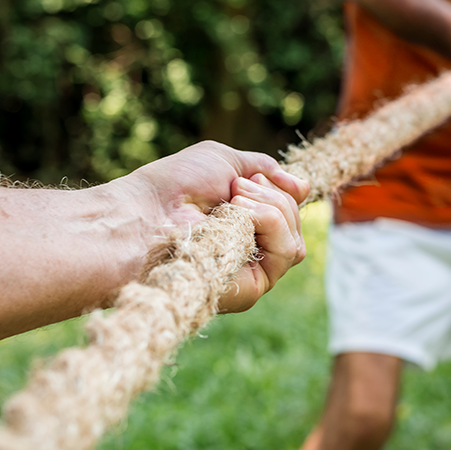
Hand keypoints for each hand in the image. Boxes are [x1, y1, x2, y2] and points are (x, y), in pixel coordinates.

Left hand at [123, 140, 308, 311]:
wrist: (146, 213)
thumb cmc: (174, 186)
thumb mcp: (226, 162)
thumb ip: (265, 170)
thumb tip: (304, 187)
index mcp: (243, 224)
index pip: (288, 212)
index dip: (284, 192)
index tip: (261, 176)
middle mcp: (249, 250)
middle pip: (296, 225)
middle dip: (274, 196)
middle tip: (235, 187)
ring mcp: (251, 271)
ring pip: (297, 241)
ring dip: (272, 208)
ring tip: (233, 199)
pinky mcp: (251, 288)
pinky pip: (287, 252)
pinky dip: (270, 222)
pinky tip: (238, 214)